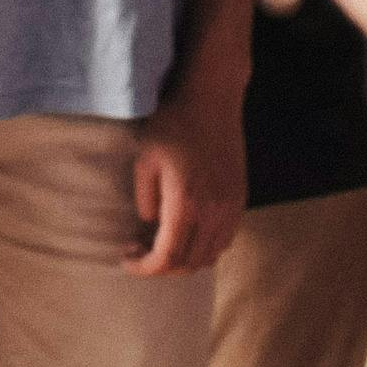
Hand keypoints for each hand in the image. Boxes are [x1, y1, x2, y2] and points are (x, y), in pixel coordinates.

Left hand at [127, 69, 247, 277]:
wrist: (211, 99)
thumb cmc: (173, 124)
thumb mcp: (144, 159)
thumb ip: (145, 200)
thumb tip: (150, 224)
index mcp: (186, 204)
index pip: (167, 257)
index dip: (145, 267)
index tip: (126, 260)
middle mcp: (214, 212)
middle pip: (190, 263)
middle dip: (161, 267)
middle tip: (139, 251)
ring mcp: (231, 207)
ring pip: (210, 256)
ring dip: (184, 260)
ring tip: (160, 243)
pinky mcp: (240, 199)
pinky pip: (224, 240)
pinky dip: (204, 247)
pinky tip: (186, 232)